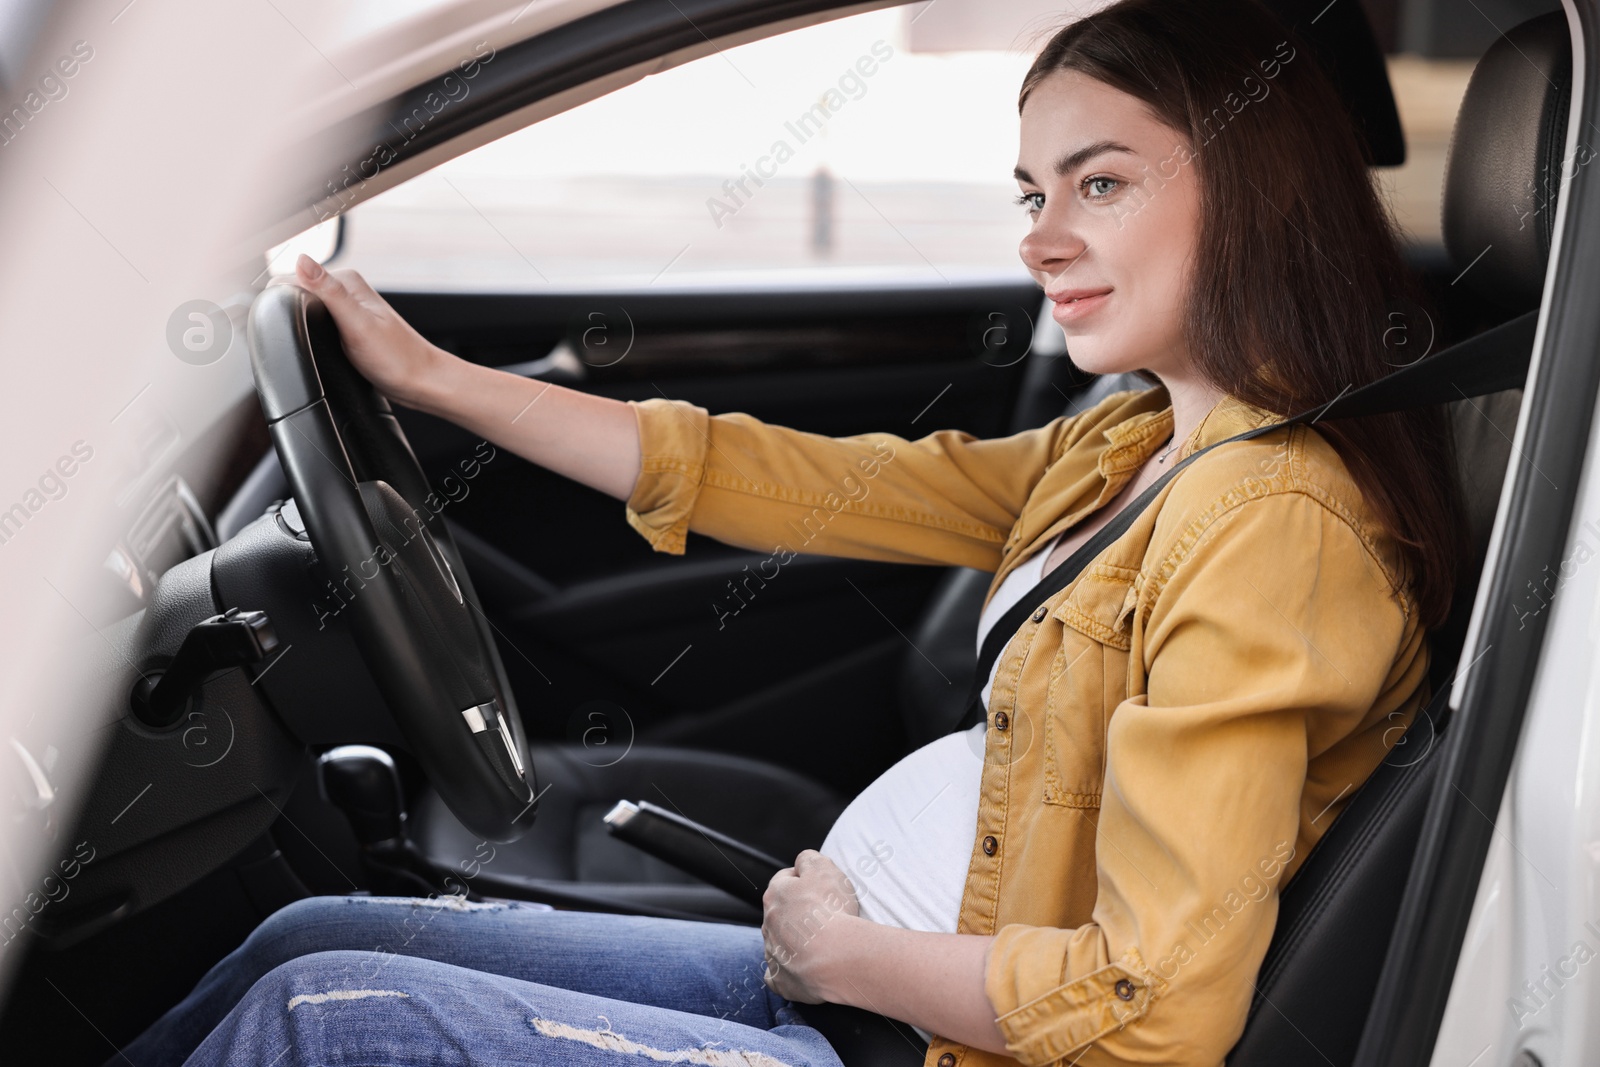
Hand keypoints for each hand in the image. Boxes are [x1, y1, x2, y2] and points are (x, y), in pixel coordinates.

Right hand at [290, 255, 451, 408]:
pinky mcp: (347, 328)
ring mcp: (347, 310)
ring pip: (306, 309)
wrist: (420, 382)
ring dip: (298, 322)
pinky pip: (317, 323)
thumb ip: (329, 292)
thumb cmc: (396, 358)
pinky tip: (314, 345)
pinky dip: (310, 333)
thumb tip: (302, 261)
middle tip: (294, 337)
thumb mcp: (357, 324)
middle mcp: (346, 291)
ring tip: (304, 342)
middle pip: (298, 293)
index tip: (280, 320)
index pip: (295, 277)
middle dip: (287, 311)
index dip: (280, 297)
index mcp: (346, 281)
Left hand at [761, 849, 859, 1003]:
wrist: (835, 957)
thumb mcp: (824, 868)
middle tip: (824, 916)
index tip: (821, 887)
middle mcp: (768, 923)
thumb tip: (802, 861)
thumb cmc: (831, 910)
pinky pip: (776, 975)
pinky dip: (785, 972)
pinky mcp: (780, 980)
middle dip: (797, 912)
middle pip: (780, 912)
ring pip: (778, 942)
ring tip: (819, 944)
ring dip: (793, 941)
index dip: (804, 881)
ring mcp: (772, 953)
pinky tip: (798, 970)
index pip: (785, 880)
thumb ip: (809, 859)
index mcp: (775, 895)